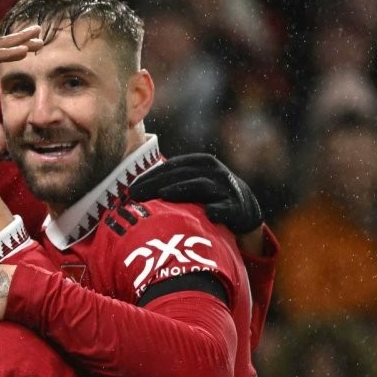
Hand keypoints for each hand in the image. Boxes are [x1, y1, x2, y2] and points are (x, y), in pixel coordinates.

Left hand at [128, 154, 263, 234]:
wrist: (246, 207)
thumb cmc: (209, 195)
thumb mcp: (193, 181)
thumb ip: (170, 181)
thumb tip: (131, 192)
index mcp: (200, 162)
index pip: (170, 167)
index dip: (149, 176)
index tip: (129, 189)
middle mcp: (213, 171)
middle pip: (180, 175)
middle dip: (156, 185)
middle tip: (135, 196)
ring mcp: (226, 188)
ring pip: (201, 186)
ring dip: (181, 190)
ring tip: (163, 196)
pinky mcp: (237, 207)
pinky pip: (226, 208)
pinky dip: (217, 210)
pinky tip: (207, 214)